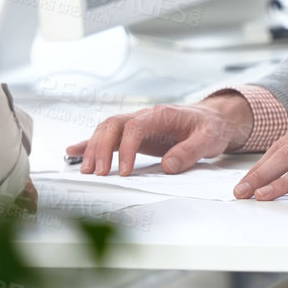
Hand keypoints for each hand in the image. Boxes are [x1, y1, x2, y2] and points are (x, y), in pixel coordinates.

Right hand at [66, 97, 253, 176]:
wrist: (212, 119)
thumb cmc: (210, 127)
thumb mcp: (209, 139)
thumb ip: (190, 152)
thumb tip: (168, 167)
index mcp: (161, 114)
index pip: (134, 127)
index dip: (125, 148)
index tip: (124, 171)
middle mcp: (144, 116)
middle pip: (113, 125)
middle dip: (101, 148)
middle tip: (98, 173)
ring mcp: (136, 124)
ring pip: (106, 130)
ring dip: (93, 148)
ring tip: (86, 170)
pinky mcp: (133, 135)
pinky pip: (108, 137)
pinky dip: (90, 144)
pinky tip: (74, 152)